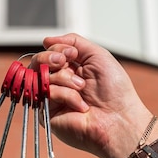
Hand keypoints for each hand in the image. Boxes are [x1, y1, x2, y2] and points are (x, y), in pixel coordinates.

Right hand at [31, 34, 157, 157]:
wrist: (119, 118)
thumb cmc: (115, 90)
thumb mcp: (97, 55)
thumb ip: (73, 42)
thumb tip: (47, 40)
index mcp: (70, 68)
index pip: (49, 52)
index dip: (56, 49)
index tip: (72, 54)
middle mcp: (59, 82)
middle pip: (37, 62)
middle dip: (49, 58)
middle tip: (65, 62)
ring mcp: (52, 98)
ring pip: (40, 76)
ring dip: (64, 78)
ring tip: (82, 88)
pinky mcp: (47, 113)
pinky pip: (46, 93)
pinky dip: (66, 95)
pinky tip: (80, 105)